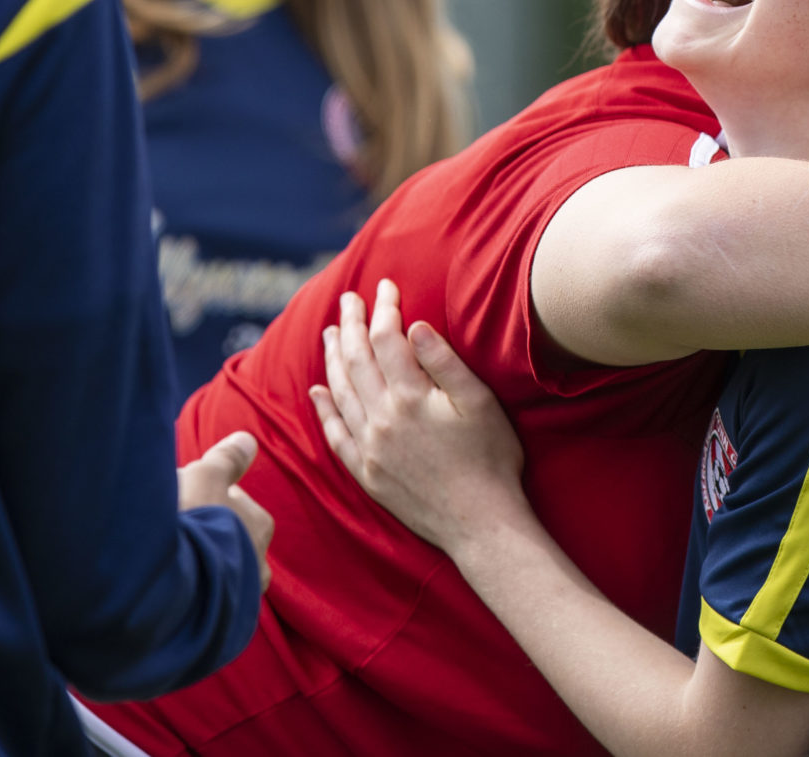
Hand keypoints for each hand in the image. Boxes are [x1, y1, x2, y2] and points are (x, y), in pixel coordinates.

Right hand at [177, 430, 274, 591]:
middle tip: (171, 531)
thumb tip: (249, 440)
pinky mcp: (217, 627)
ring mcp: (238, 599)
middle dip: (204, 535)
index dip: (204, 498)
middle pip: (228, 540)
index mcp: (259, 525)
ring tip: (165, 565)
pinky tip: (165, 592)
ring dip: (196, 569)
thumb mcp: (205, 477)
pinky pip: (203, 606)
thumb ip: (227, 459)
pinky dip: (188, 598)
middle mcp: (257, 564)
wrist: (168, 589)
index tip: (181, 500)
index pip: (235, 504)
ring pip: (216, 575)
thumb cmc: (190, 523)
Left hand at [309, 279, 527, 554]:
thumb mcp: (479, 403)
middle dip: (350, 325)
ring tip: (329, 333)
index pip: (388, 340)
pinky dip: (323, 410)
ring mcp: (369, 447)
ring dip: (332, 359)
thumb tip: (414, 327)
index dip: (384, 309)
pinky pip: (335, 434)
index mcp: (410, 397)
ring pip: (340, 392)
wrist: (481, 522)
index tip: (385, 286)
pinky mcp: (366, 472)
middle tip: (347, 299)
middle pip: (357, 361)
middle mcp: (381, 419)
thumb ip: (445, 363)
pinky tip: (317, 392)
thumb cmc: (491, 459)